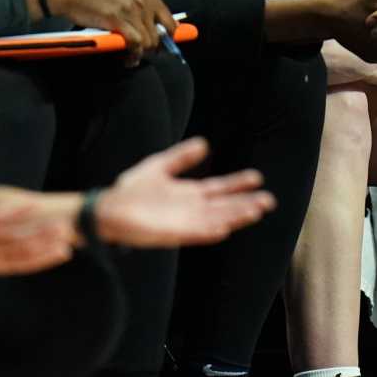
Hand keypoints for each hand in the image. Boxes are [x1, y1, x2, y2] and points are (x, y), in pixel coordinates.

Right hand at [0, 160, 74, 280]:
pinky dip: (42, 261)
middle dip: (38, 232)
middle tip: (62, 224)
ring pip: (21, 254)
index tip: (34, 203)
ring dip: (45, 247)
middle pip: (14, 239)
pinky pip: (23, 265)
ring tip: (67, 238)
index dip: (14, 212)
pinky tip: (63, 253)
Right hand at [41, 0, 174, 63]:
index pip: (169, 20)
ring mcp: (131, 10)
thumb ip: (139, 4)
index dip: (168, 36)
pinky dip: (133, 55)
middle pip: (161, 33)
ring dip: (142, 53)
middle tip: (143, 53)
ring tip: (132, 57)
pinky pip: (135, 44)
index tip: (162, 45)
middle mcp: (143, 0)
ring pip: (149, 41)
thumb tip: (152, 23)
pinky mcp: (118, 20)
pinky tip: (128, 59)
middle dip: (155, 47)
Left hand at [94, 138, 274, 246]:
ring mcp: (184, 222)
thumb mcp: (158, 166)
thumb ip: (181, 157)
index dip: (239, 184)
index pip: (221, 189)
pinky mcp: (172, 233)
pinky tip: (224, 228)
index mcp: (191, 194)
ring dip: (235, 217)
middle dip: (246, 204)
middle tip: (269, 200)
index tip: (258, 177)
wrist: (107, 209)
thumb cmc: (132, 191)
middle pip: (225, 206)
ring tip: (255, 211)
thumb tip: (204, 143)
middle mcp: (192, 209)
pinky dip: (209, 231)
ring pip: (217, 219)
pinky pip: (195, 233)